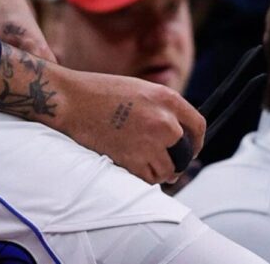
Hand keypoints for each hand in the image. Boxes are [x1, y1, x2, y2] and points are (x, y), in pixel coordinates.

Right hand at [0, 45, 203, 184]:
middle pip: (186, 152)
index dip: (196, 141)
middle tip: (168, 164)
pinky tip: (131, 166)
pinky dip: (143, 178)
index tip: (189, 148)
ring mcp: (150, 142)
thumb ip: (161, 108)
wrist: (71, 100)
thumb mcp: (139, 89)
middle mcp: (164, 121)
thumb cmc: (100, 92)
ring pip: (169, 170)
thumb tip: (177, 133)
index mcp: (166, 98)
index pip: (197, 126)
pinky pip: (149, 179)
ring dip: (159, 171)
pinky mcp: (134, 160)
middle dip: (178, 160)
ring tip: (143, 163)